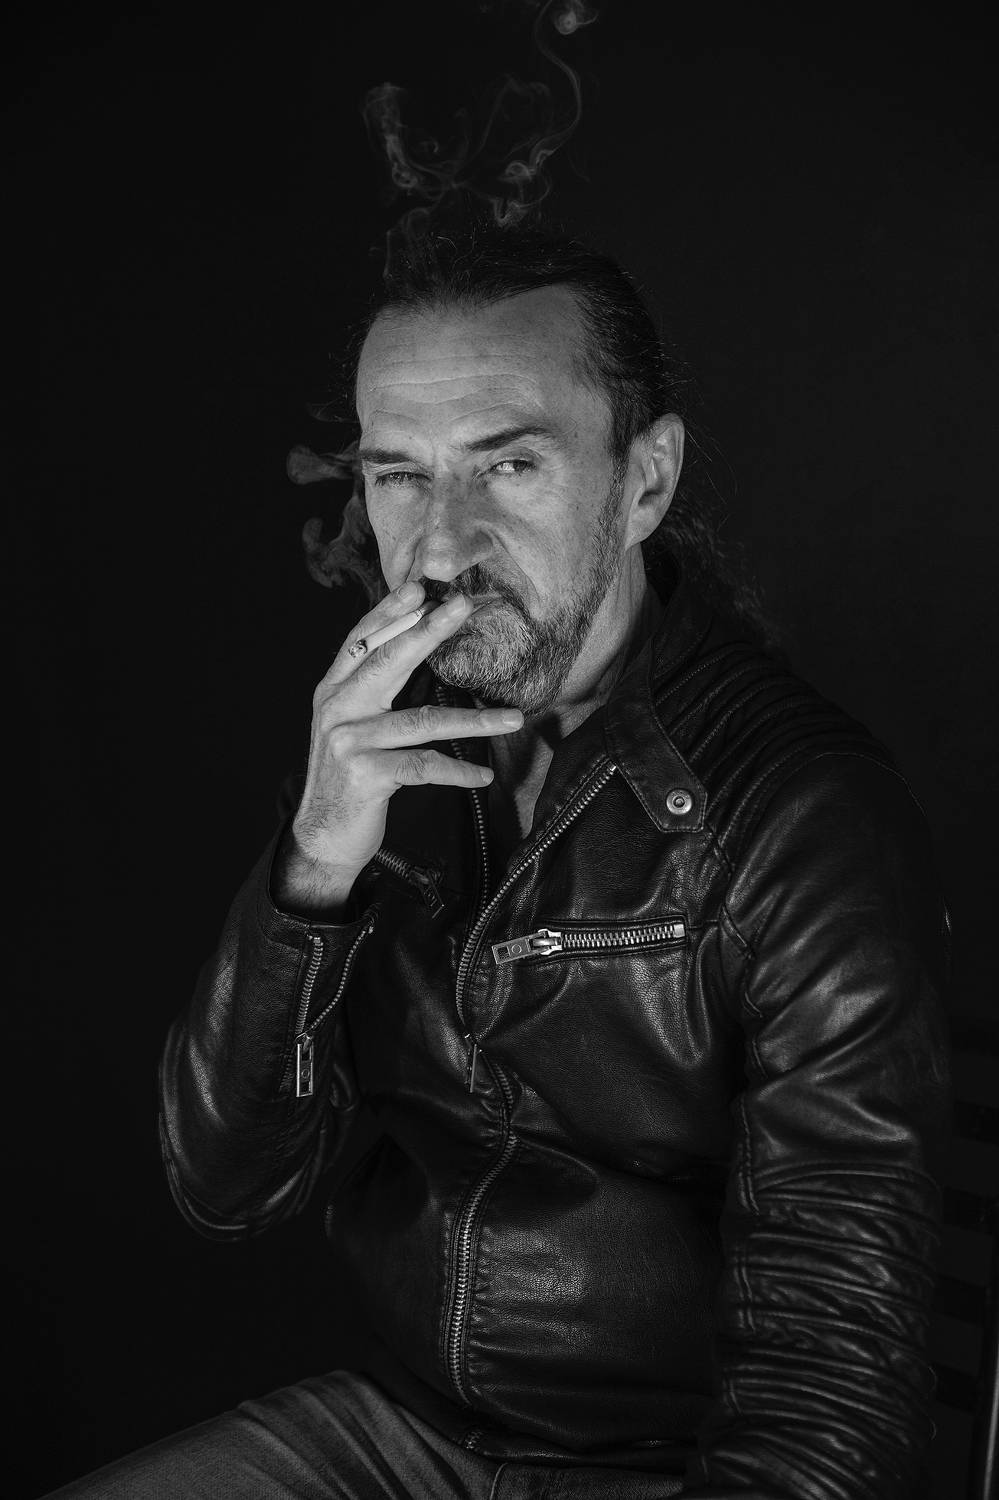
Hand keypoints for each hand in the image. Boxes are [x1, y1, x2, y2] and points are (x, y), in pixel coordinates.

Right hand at [273, 581, 522, 913]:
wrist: (323, 836)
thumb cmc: (350, 776)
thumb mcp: (354, 724)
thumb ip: (373, 688)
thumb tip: (413, 643)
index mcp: (334, 690)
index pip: (363, 640)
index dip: (391, 612)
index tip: (422, 588)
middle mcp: (337, 708)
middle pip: (388, 661)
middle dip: (428, 632)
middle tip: (462, 607)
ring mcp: (349, 741)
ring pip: (421, 720)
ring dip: (474, 720)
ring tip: (514, 719)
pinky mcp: (364, 775)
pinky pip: (422, 766)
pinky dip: (457, 771)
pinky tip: (484, 775)